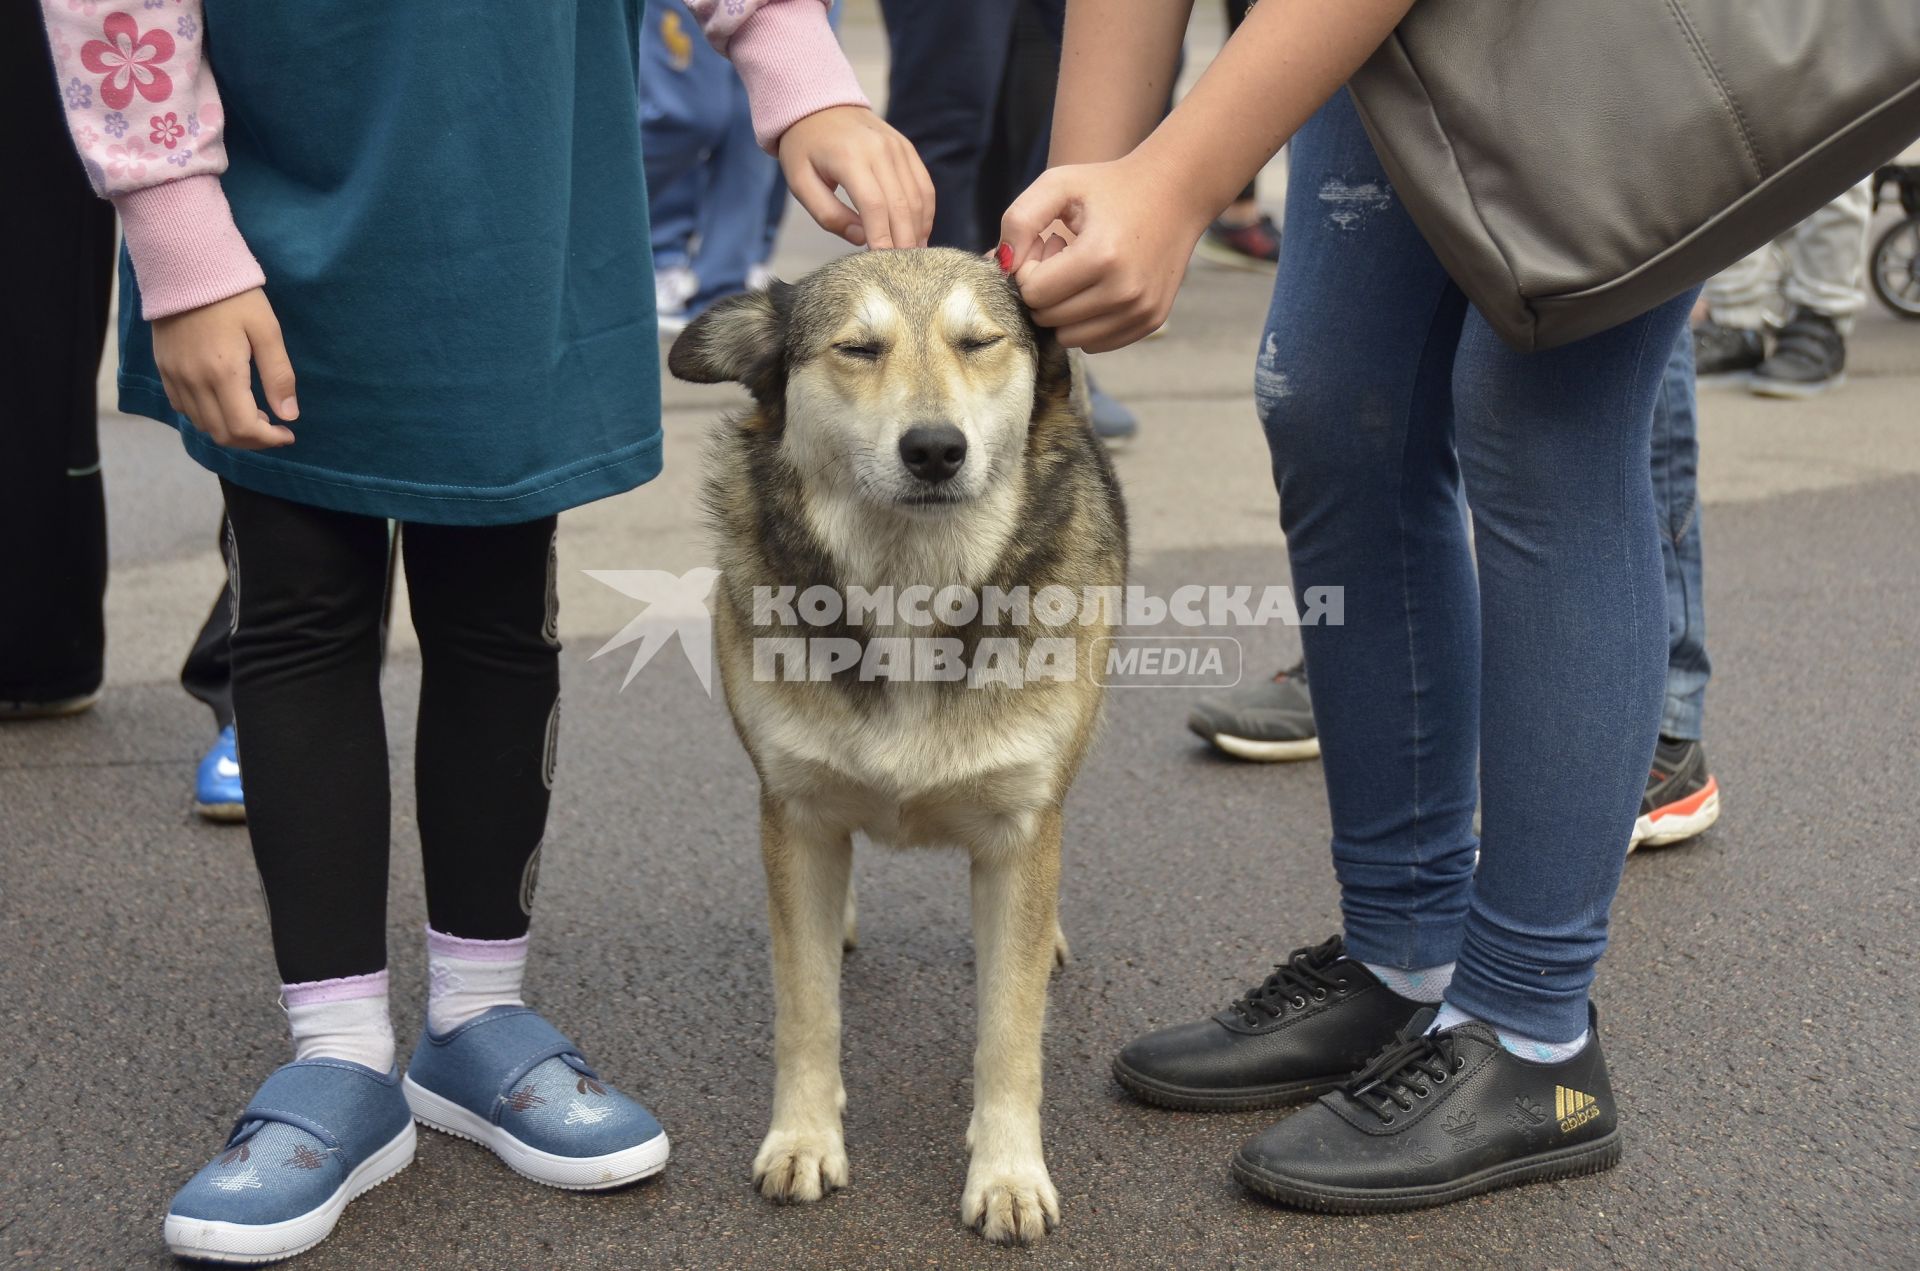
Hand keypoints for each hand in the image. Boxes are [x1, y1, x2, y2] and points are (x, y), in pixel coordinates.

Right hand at [152, 288, 298, 448]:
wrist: (186, 266)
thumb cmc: (233, 295)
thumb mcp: (267, 330)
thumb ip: (278, 375)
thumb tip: (288, 415)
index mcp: (222, 373)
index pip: (243, 429)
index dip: (269, 440)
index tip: (288, 433)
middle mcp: (193, 381)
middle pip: (221, 434)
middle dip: (252, 439)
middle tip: (273, 426)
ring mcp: (174, 376)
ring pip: (201, 424)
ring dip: (229, 428)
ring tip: (253, 411)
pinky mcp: (163, 368)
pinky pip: (183, 407)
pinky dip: (207, 415)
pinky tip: (225, 400)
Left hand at [778, 105, 933, 249]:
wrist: (819, 104)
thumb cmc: (805, 148)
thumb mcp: (801, 183)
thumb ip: (828, 214)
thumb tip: (862, 238)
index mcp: (849, 157)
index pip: (874, 205)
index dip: (882, 238)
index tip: (883, 264)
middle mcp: (879, 149)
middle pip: (901, 205)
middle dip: (904, 242)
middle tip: (903, 271)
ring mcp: (897, 147)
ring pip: (918, 197)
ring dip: (918, 230)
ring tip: (913, 257)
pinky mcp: (906, 149)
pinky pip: (924, 185)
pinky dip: (926, 212)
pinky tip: (919, 233)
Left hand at [999, 155, 1210, 352]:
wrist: (1176, 192)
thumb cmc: (1109, 186)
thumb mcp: (1058, 184)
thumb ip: (1019, 220)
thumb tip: (1002, 266)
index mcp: (1101, 257)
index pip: (1034, 293)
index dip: (1028, 271)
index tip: (1046, 244)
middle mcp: (1125, 291)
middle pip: (1050, 318)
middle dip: (1044, 291)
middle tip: (1062, 256)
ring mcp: (1141, 311)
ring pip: (1070, 338)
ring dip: (1064, 309)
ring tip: (1079, 271)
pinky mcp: (1151, 322)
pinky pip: (1096, 343)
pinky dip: (1086, 321)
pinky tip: (1096, 286)